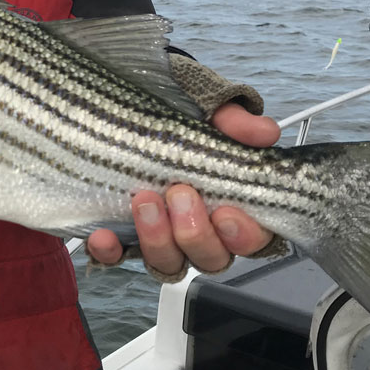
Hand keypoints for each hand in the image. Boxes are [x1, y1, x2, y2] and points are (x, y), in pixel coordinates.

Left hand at [86, 102, 280, 275]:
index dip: (243, 235)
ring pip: (169, 263)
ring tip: (144, 201)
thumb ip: (234, 120)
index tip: (227, 213)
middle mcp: (196, 226)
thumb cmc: (168, 113)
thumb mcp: (202, 106)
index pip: (252, 237)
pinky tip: (104, 235)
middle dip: (196, 233)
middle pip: (211, 258)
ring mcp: (159, 235)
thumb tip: (264, 132)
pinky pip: (117, 258)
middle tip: (179, 195)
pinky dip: (111, 251)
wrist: (107, 107)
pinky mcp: (120, 236)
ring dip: (158, 240)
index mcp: (228, 201)